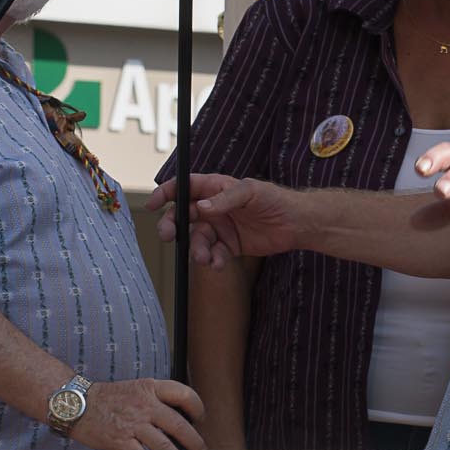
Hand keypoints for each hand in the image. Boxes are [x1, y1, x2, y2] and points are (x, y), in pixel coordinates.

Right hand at [68, 377, 206, 449]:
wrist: (77, 404)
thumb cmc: (109, 399)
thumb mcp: (136, 388)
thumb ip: (157, 399)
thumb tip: (180, 419)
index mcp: (150, 388)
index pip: (185, 394)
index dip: (198, 408)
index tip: (200, 419)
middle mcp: (145, 404)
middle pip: (180, 425)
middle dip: (195, 442)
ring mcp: (133, 423)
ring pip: (166, 446)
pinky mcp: (121, 440)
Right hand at [146, 174, 303, 266]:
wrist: (296, 224)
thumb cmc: (275, 200)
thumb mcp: (250, 192)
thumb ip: (224, 199)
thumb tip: (201, 207)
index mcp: (215, 189)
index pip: (184, 187)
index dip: (166, 193)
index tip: (153, 204)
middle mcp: (214, 208)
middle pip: (183, 216)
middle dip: (172, 226)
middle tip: (168, 236)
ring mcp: (220, 227)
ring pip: (197, 239)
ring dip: (196, 249)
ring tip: (204, 257)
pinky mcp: (229, 246)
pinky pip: (213, 254)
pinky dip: (213, 260)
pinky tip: (219, 262)